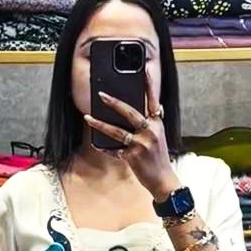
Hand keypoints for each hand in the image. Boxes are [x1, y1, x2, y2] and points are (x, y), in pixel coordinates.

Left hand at [83, 69, 180, 200]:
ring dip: (100, 124)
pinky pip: (114, 150)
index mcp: (157, 123)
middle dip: (114, 102)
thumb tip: (138, 110)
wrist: (163, 180)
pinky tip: (96, 143)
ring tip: (88, 118)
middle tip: (101, 95)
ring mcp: (141, 144)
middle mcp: (150, 131)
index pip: (153, 100)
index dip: (149, 85)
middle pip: (130, 112)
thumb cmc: (158, 158)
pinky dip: (104, 148)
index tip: (144, 70)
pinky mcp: (133, 157)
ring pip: (117, 131)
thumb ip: (150, 122)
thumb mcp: (158, 136)